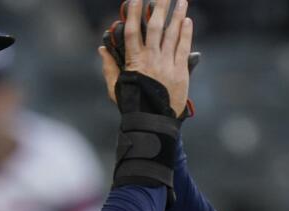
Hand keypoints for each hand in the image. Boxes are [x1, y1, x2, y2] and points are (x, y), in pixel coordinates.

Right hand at [98, 0, 192, 115]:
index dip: (134, 15)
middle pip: (155, 28)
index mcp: (134, 62)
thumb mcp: (116, 87)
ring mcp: (167, 65)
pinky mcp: (180, 72)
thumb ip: (109, 67)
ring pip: (172, 35)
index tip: (136, 0)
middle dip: (159, 8)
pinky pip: (183, 48)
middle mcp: (151, 60)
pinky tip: (187, 21)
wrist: (153, 121)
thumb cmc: (132, 105)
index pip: (132, 32)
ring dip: (177, 15)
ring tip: (181, 0)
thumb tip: (101, 49)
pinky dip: (186, 34)